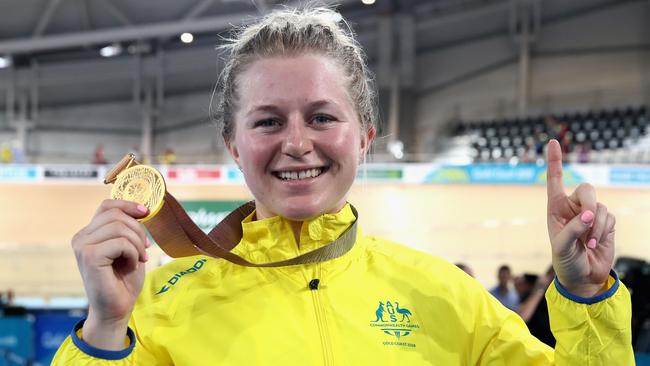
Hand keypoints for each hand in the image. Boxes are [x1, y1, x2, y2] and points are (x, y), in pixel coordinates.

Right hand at [71, 200, 149, 348]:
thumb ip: (128, 228)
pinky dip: (133, 252)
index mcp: (88, 234)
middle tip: (145, 249)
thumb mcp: (129, 248)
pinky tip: (131, 265)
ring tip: (138, 258)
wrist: (116, 309)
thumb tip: (141, 208)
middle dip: (138, 229)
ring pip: (120, 227)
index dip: (128, 205)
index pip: (107, 206)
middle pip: (116, 215)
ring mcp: (82, 246)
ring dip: (137, 243)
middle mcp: (81, 238)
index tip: (146, 212)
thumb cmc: (123, 281)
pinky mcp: (89, 256)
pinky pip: (120, 242)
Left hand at [546, 140, 614, 296]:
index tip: (552, 142)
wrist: (582, 277)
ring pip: (600, 206)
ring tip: (587, 243)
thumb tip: (588, 215)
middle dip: (588, 205)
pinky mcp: (605, 222)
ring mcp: (590, 213)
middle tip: (585, 222)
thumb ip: (572, 229)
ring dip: (595, 226)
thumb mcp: (561, 246)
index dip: (554, 161)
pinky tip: (595, 243)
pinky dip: (603, 231)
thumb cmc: (565, 261)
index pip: (555, 180)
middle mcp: (572, 207)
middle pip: (587, 189)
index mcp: (555, 207)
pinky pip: (609, 217)